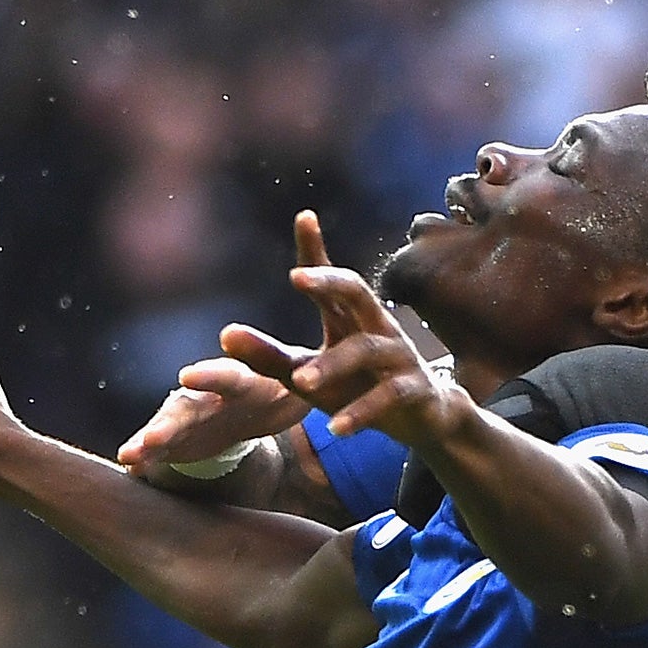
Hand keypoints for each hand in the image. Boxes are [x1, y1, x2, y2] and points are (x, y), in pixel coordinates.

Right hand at [117, 362, 308, 470]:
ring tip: (131, 455)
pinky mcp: (181, 438)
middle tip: (153, 437)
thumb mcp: (299, 381)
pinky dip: (144, 455)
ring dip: (149, 440)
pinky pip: (160, 448)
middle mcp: (210, 395)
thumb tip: (309, 373)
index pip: (226, 376)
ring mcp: (191, 416)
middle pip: (188, 407)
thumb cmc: (288, 386)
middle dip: (170, 422)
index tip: (188, 377)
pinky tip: (129, 465)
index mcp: (242, 379)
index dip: (209, 377)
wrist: (270, 401)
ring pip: (167, 427)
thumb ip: (300, 376)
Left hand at [222, 218, 455, 446]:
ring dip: (335, 364)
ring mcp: (399, 357)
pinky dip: (362, 411)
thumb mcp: (307, 374)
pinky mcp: (414, 390)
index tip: (304, 218)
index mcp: (351, 318)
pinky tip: (336, 428)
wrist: (424, 419)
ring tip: (303, 383)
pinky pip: (390, 395)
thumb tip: (224, 334)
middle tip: (297, 278)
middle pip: (357, 291)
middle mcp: (377, 327)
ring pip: (368, 349)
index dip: (316, 251)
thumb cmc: (359, 387)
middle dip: (330, 281)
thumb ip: (268, 356)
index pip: (333, 278)